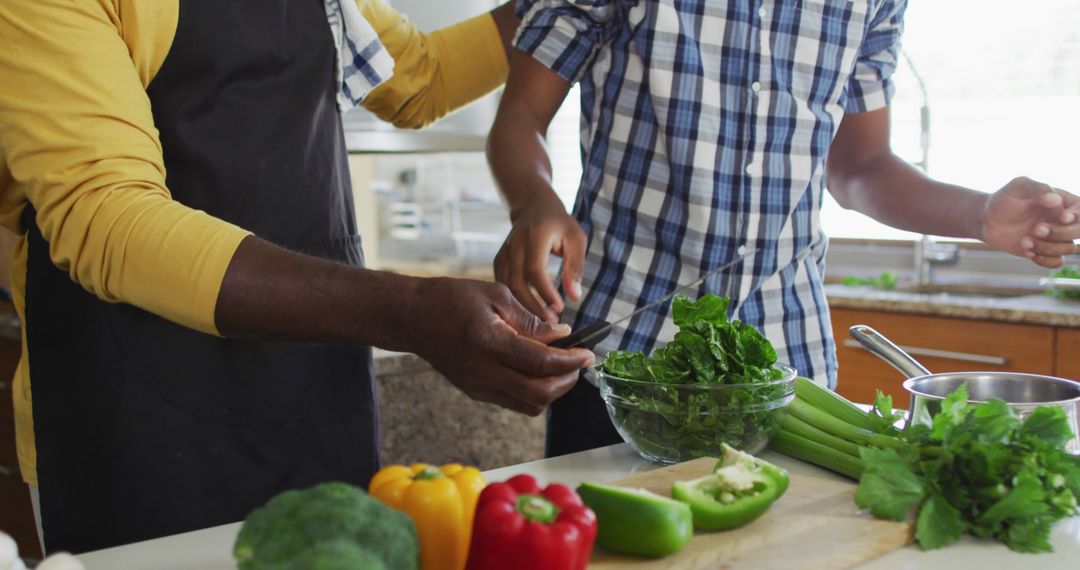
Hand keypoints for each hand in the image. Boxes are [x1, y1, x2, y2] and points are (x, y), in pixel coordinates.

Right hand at [405, 277, 594, 415]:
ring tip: (562, 366)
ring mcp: (478, 386)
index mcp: (489, 343)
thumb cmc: (451, 298)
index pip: (541, 363)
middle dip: (567, 381)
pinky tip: (539, 369)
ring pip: (529, 405)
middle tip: (579, 363)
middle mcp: (483, 372)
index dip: (571, 361)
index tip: (588, 353)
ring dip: (553, 390)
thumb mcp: (496, 295)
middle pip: (539, 394)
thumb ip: (531, 320)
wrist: (412, 317)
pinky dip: (534, 390)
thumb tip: (561, 335)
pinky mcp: (475, 392)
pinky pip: (514, 401)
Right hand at [494, 193, 586, 322]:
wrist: (534, 206)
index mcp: (534, 236)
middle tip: (550, 323)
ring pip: (506, 287)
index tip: (559, 307)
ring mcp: (503, 253)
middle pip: (516, 282)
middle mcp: (514, 245)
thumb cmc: (559, 223)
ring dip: (522, 307)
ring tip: (541, 322)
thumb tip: (575, 295)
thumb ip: (575, 266)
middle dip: (532, 306)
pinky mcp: (498, 260)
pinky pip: (502, 285)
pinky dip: (513, 301)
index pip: (535, 270)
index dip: (545, 292)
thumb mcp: (575, 239)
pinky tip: (528, 312)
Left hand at [981, 177, 1079, 267]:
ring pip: (1069, 248)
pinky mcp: (1045, 251)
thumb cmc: (1005, 198)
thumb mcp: (1019, 186)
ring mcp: (1055, 237)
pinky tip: (1028, 251)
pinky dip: (1044, 260)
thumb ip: (1038, 189)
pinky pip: (1057, 262)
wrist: (987, 219)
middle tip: (1036, 229)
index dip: (1077, 216)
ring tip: (1024, 240)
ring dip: (1047, 247)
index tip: (1062, 217)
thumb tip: (1056, 201)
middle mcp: (1063, 220)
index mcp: (1063, 201)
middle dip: (1060, 233)